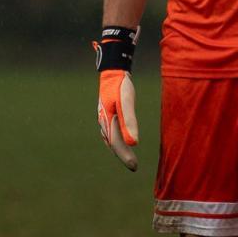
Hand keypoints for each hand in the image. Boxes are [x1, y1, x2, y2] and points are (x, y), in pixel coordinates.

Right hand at [94, 25, 139, 170]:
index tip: (134, 166)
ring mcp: (104, 118)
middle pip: (113, 143)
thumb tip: (134, 142)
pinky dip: (117, 141)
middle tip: (134, 166)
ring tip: (128, 159)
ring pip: (111, 139)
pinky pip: (111, 132)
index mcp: (107, 121)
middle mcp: (103, 122)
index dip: (125, 156)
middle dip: (123, 155)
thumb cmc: (121, 85)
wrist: (112, 70)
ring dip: (119, 149)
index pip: (117, 144)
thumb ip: (129, 122)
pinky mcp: (107, 114)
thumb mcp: (126, 102)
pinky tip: (122, 142)